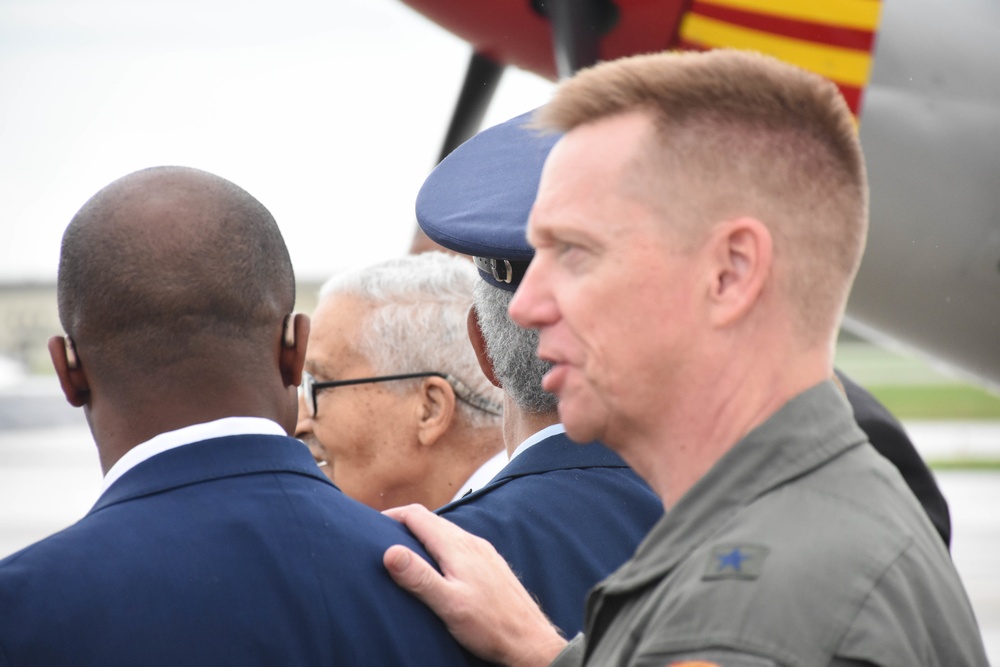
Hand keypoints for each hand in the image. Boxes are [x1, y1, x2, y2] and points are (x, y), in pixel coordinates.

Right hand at [383, 504, 567, 666]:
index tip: (371, 525)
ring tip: (405, 550)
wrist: (530, 640)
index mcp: (457, 547)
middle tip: (381, 536)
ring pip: (446, 531)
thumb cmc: (490, 626)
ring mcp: (483, 551)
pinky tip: (438, 565)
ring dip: (423, 534)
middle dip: (405, 523)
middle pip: (431, 520)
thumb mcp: (448, 605)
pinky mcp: (491, 563)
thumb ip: (419, 577)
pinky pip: (460, 543)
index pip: (417, 516)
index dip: (392, 515)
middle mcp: (471, 542)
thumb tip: (390, 551)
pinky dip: (440, 545)